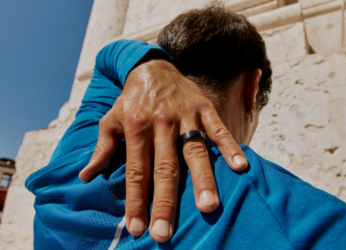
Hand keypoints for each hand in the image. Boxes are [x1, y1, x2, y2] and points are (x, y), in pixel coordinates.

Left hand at [79, 55, 247, 241]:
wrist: (152, 66)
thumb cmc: (131, 99)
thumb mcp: (111, 119)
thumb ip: (102, 147)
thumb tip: (85, 176)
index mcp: (136, 128)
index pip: (136, 171)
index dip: (136, 201)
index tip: (137, 228)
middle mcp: (160, 123)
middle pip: (164, 167)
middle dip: (165, 201)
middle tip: (166, 232)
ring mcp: (185, 115)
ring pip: (194, 150)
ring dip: (202, 178)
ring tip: (207, 206)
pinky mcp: (203, 107)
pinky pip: (218, 128)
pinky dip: (229, 146)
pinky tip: (240, 166)